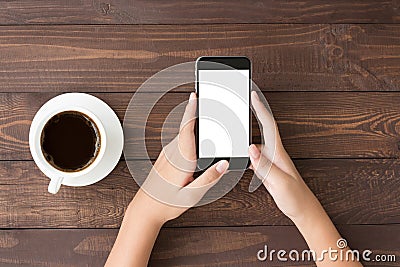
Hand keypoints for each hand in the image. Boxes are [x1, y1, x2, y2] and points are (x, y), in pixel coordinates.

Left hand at [131, 92, 228, 224]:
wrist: (144, 210)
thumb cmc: (165, 204)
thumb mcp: (191, 196)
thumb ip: (208, 179)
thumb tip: (224, 163)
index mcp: (180, 160)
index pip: (186, 129)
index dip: (191, 111)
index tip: (194, 95)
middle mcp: (171, 153)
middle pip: (186, 128)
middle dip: (197, 114)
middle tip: (210, 102)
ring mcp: (166, 155)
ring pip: (182, 135)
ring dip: (193, 126)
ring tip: (206, 120)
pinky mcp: (164, 158)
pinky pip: (179, 141)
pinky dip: (188, 136)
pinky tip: (196, 143)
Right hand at [248, 91, 320, 222]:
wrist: (303, 210)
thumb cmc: (296, 197)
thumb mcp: (280, 182)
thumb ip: (265, 166)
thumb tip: (251, 148)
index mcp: (278, 154)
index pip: (269, 126)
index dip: (261, 109)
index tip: (253, 95)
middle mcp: (274, 154)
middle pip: (262, 129)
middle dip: (253, 114)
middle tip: (240, 104)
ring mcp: (271, 161)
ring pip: (255, 144)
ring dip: (245, 137)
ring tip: (234, 132)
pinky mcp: (267, 170)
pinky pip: (254, 157)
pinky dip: (245, 154)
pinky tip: (239, 158)